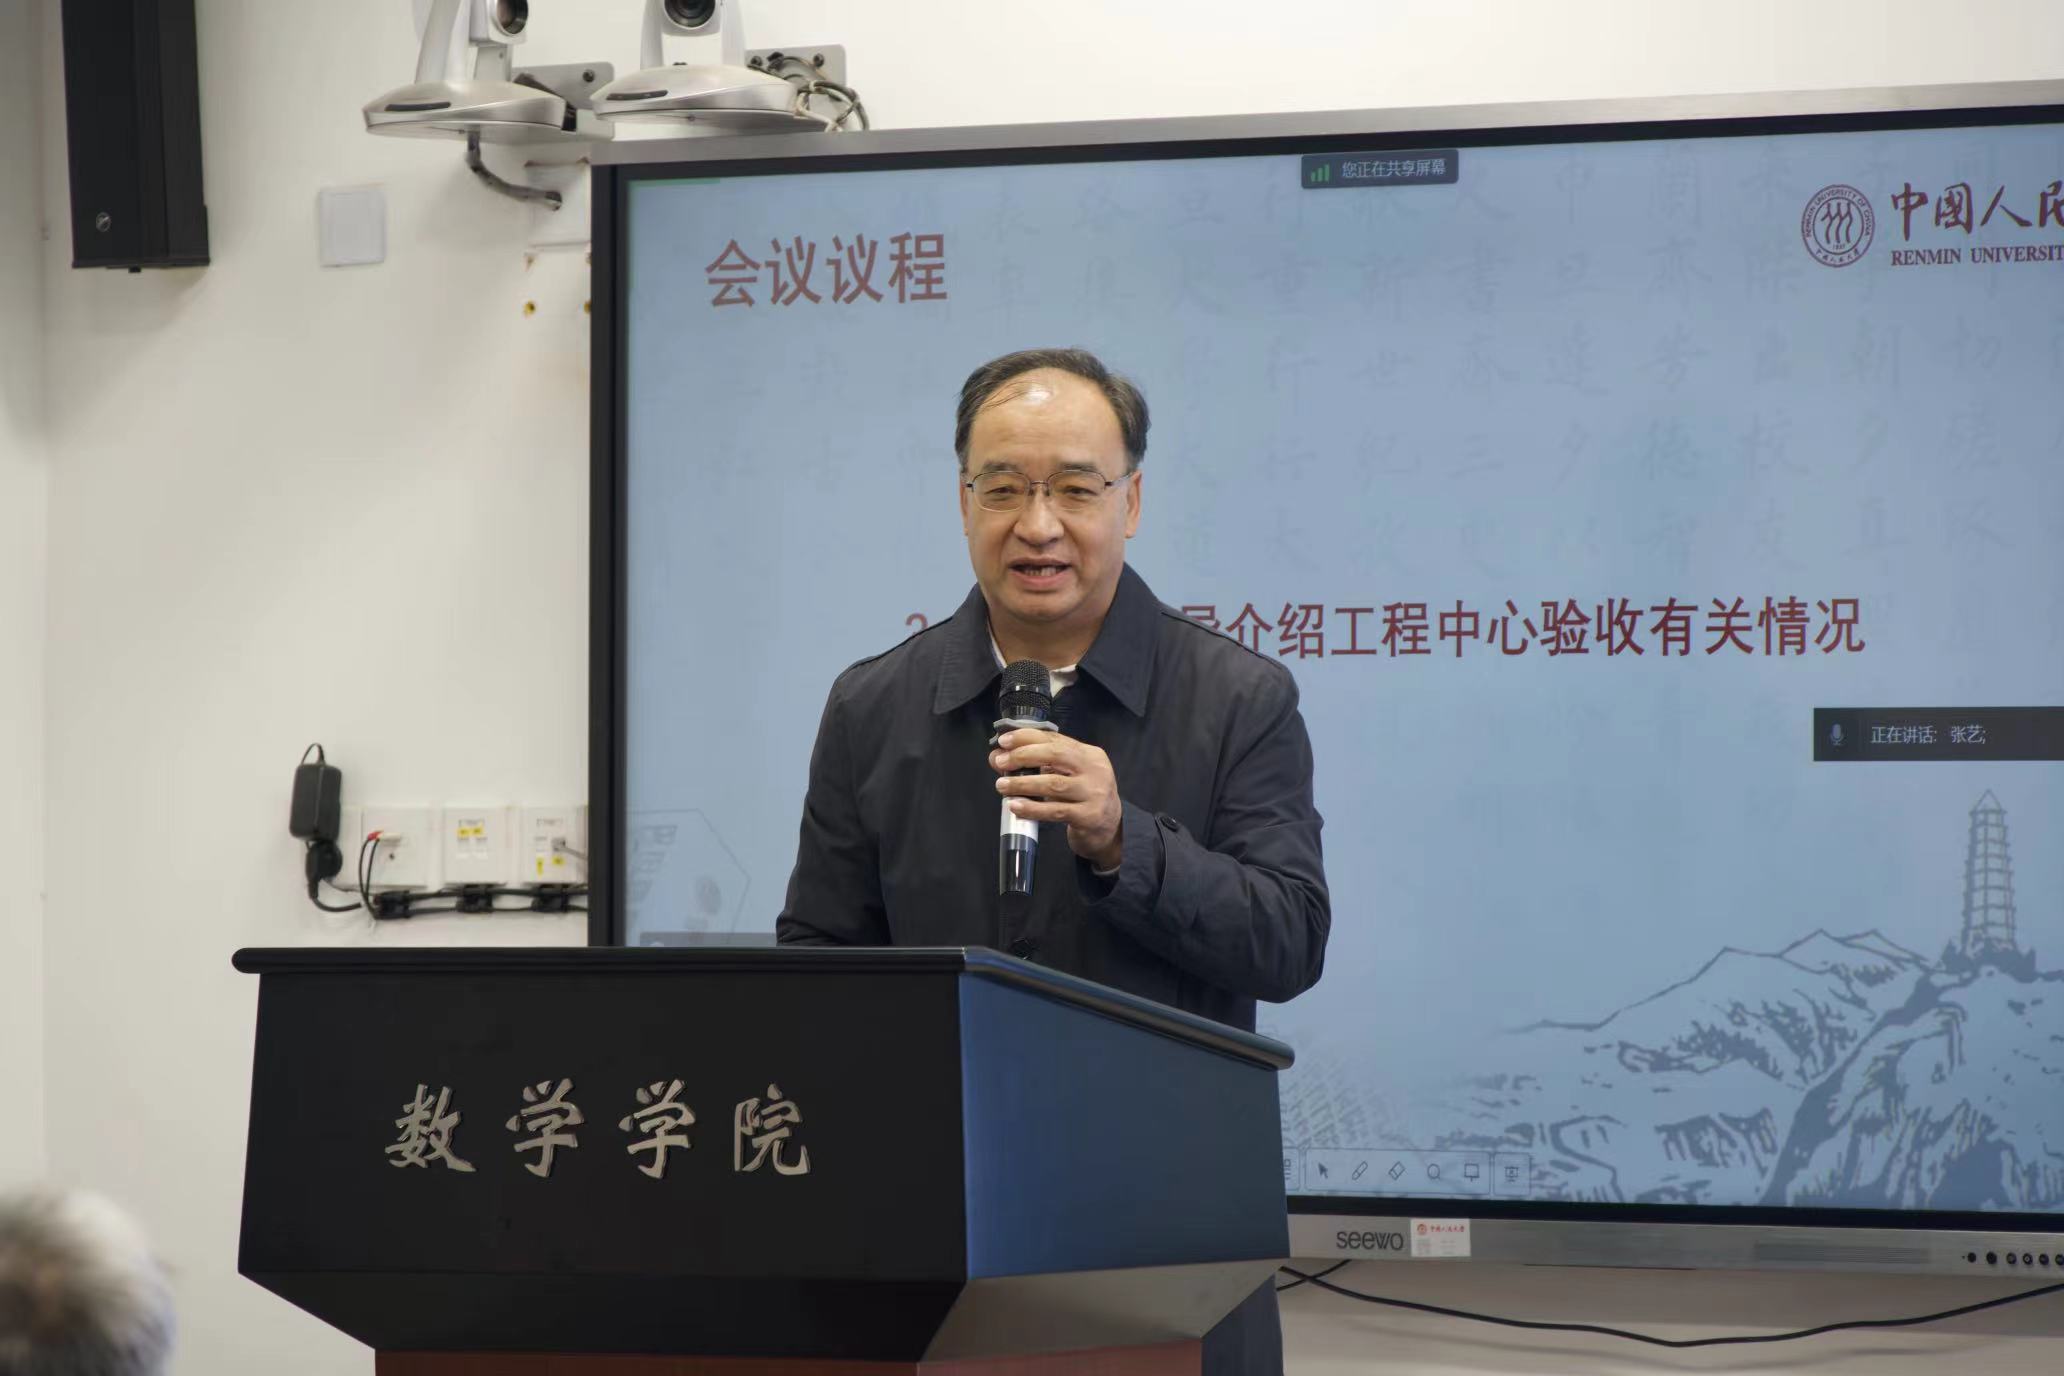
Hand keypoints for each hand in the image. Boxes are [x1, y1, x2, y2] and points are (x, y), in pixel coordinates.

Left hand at [990, 729, 1123, 870]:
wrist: (1110, 830)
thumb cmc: (1083, 798)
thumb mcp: (1067, 776)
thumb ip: (1038, 765)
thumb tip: (998, 756)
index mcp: (1089, 754)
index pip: (1055, 738)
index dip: (1027, 737)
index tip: (1004, 741)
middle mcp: (1095, 770)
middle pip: (1056, 755)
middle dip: (1024, 755)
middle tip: (1001, 762)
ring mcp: (1093, 793)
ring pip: (1053, 784)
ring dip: (1023, 783)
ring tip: (1002, 785)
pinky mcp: (1088, 816)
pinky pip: (1055, 811)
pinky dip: (1032, 808)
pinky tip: (1016, 806)